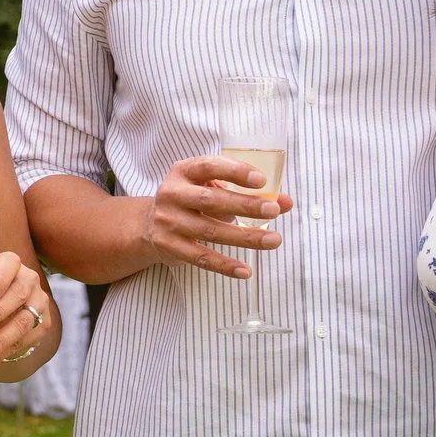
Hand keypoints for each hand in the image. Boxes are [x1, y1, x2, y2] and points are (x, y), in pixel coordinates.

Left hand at [0, 250, 56, 377]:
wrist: (6, 306)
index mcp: (8, 263)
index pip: (9, 264)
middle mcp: (28, 279)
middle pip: (18, 295)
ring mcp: (39, 301)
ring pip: (25, 321)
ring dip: (2, 340)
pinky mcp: (43, 322)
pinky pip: (28, 339)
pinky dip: (7, 353)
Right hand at [137, 154, 289, 277]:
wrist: (149, 225)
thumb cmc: (191, 202)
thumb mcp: (213, 188)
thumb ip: (248, 192)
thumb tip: (286, 202)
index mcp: (183, 171)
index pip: (208, 165)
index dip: (235, 172)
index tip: (261, 180)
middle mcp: (172, 194)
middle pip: (210, 200)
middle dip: (245, 206)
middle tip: (273, 211)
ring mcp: (168, 221)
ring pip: (210, 231)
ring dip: (245, 237)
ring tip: (273, 240)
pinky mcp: (169, 246)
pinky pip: (201, 257)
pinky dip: (225, 265)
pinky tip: (246, 270)